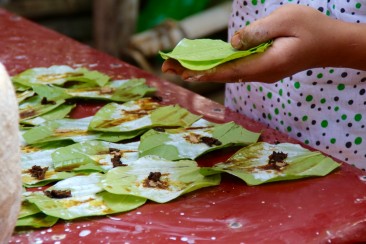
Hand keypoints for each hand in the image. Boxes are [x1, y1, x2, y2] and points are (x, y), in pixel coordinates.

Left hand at [162, 4, 365, 82]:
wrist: (332, 45)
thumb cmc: (312, 29)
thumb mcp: (286, 20)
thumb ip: (257, 31)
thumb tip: (232, 42)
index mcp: (264, 65)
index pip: (227, 70)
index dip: (203, 70)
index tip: (181, 72)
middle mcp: (259, 74)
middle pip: (221, 74)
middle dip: (194, 71)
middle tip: (168, 68)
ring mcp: (260, 73)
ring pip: (226, 72)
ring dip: (202, 69)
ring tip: (178, 67)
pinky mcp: (262, 68)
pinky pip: (235, 68)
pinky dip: (216, 66)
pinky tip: (203, 64)